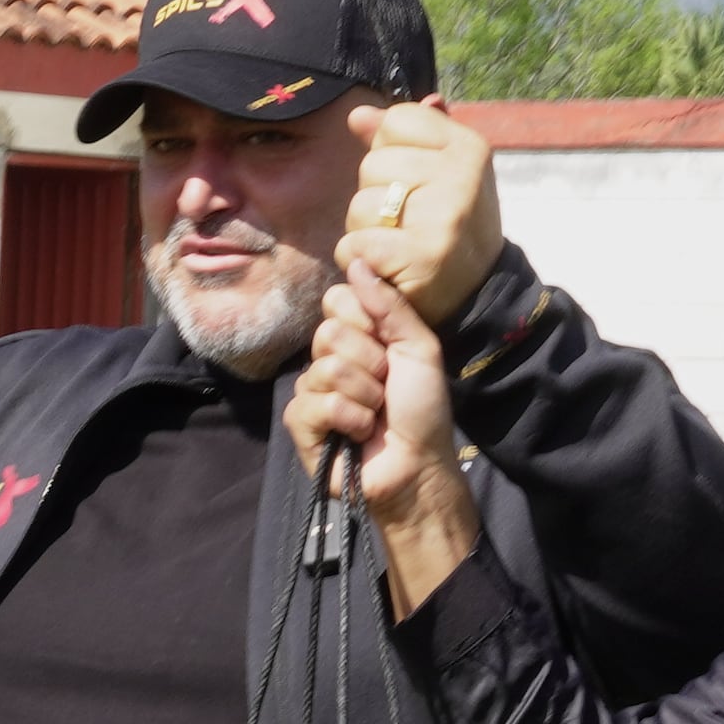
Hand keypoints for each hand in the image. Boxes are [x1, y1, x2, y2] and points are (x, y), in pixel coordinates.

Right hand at [289, 245, 481, 604]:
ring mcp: (311, 391)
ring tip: (375, 415)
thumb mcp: (418, 347)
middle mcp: (328, 359)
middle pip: (329, 332)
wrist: (417, 464)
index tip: (388, 348)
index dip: (366, 322)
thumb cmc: (422, 408)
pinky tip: (358, 434)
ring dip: (364, 395)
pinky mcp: (300, 424)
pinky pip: (316, 403)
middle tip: (385, 387)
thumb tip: (357, 259)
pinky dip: (349, 419)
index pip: (337, 300)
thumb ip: (388, 304)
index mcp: (355, 337)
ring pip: (325, 368)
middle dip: (370, 362)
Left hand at [343, 100, 501, 325]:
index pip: (396, 121)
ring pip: (360, 205)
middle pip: (372, 164)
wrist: (476, 292)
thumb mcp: (438, 172)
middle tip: (406, 221)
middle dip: (375, 196)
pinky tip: (385, 265)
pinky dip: (358, 259)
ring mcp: (444, 215)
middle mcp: (461, 175)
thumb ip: (397, 140)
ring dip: (364, 230)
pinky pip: (355, 244)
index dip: (390, 152)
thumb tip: (358, 116)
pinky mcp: (423, 255)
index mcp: (467, 146)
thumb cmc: (447, 225)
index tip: (414, 182)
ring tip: (397, 243)